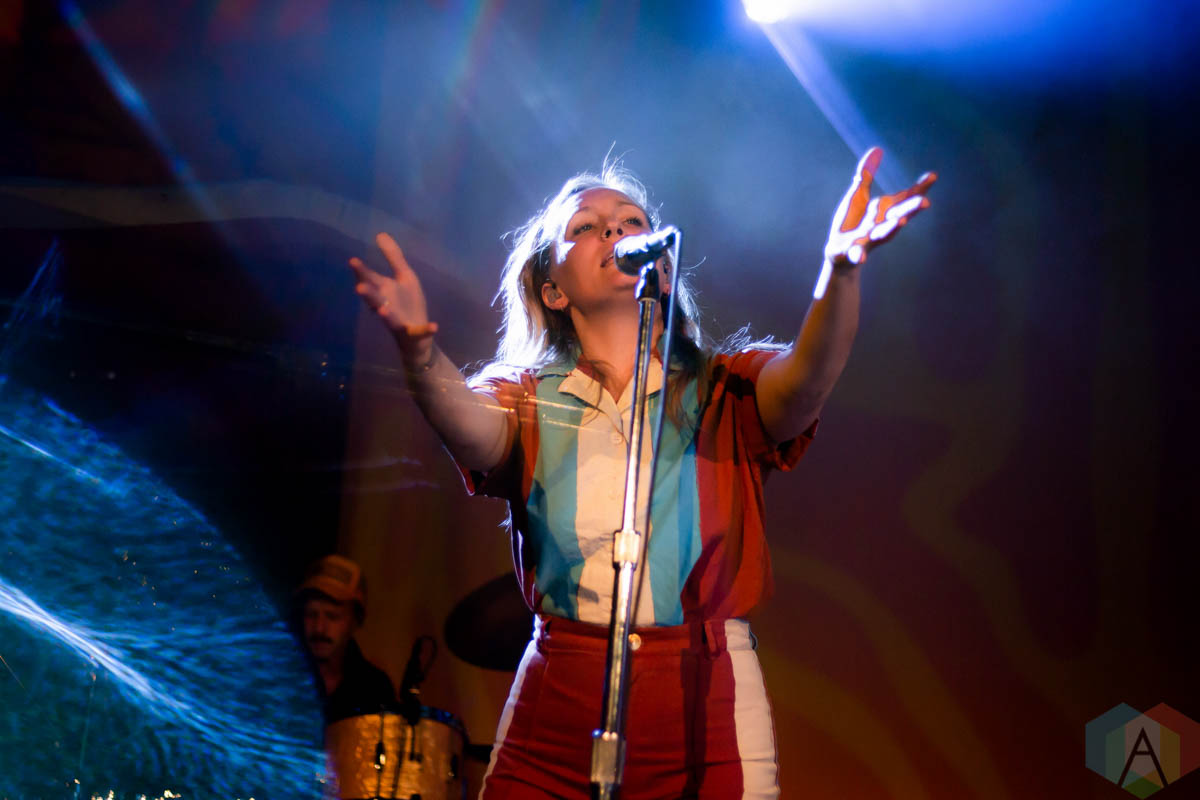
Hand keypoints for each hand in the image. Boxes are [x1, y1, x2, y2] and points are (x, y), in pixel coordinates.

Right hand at [348, 233, 438, 361]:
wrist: (417, 335)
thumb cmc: (407, 303)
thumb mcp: (404, 277)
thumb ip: (393, 257)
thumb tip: (380, 234)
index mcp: (384, 291)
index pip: (370, 280)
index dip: (362, 271)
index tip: (353, 261)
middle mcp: (387, 305)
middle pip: (375, 299)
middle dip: (368, 294)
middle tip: (359, 287)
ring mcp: (399, 321)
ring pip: (389, 318)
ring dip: (385, 314)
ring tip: (381, 310)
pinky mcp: (414, 333)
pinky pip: (420, 332)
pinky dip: (426, 330)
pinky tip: (434, 326)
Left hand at [824, 147, 935, 267]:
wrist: (838, 253)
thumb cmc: (852, 222)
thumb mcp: (858, 194)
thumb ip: (866, 174)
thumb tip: (877, 149)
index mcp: (884, 211)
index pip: (905, 198)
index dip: (919, 188)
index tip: (933, 175)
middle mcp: (881, 224)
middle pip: (899, 215)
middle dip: (911, 209)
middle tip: (926, 202)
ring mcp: (868, 239)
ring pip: (883, 234)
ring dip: (892, 228)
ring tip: (901, 220)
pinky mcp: (853, 251)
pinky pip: (858, 254)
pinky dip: (860, 255)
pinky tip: (862, 257)